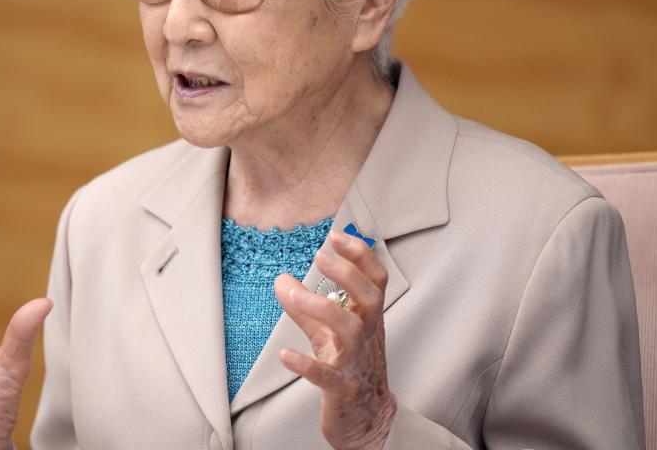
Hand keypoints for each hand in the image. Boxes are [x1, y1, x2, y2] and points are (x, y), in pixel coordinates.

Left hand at [274, 230, 396, 449]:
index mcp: (367, 318)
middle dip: (347, 274)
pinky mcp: (341, 389)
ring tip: (293, 295)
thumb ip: (305, 306)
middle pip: (369, 298)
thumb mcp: (328, 333)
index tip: (336, 236)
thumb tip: (281, 280)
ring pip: (348, 330)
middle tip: (320, 256)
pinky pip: (327, 375)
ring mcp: (356, 361)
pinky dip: (306, 364)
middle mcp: (366, 335)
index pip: (375, 280)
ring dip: (321, 308)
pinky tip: (286, 354)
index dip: (360, 256)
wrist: (368, 419)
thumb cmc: (350, 368)